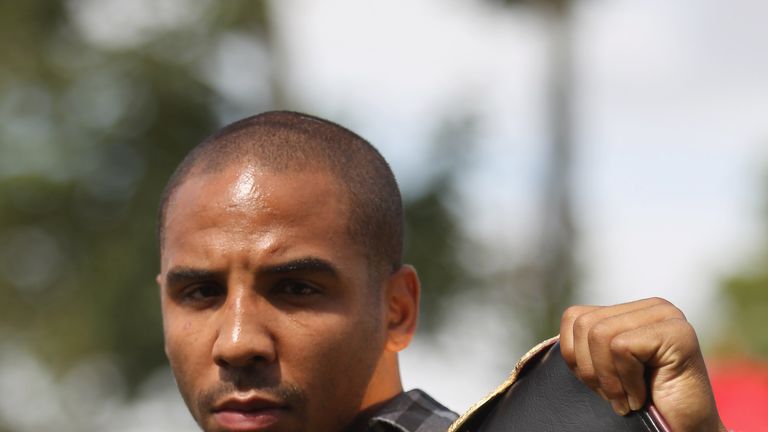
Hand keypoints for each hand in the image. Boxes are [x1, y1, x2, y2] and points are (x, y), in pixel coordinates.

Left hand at [559, 297, 726, 431]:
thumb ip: (588, 342)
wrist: (684, 431)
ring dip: (609, 379)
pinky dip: (627, 382)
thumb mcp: (606, 366)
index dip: (575, 356)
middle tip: (615, 395)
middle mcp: (652, 307)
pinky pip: (622, 348)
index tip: (599, 383)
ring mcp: (667, 315)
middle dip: (590, 369)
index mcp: (632, 310)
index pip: (574, 317)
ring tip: (628, 397)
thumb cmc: (644, 401)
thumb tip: (565, 326)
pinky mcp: (677, 332)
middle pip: (585, 325)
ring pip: (600, 334)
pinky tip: (642, 396)